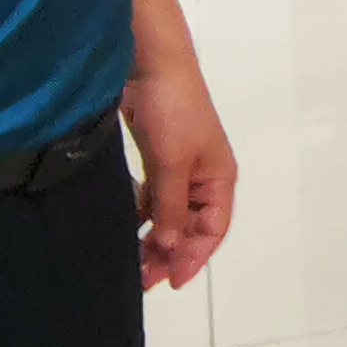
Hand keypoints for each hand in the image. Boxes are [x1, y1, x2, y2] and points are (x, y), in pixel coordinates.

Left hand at [124, 61, 240, 291]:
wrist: (151, 65)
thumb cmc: (173, 112)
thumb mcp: (173, 163)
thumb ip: (170, 207)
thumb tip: (169, 246)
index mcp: (219, 177)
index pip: (212, 229)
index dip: (194, 257)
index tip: (170, 281)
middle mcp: (204, 177)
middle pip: (191, 226)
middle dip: (171, 253)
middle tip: (144, 278)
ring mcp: (180, 168)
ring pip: (171, 215)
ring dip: (155, 238)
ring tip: (133, 261)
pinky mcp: (158, 159)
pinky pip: (154, 198)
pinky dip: (144, 215)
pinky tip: (127, 228)